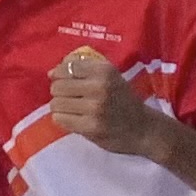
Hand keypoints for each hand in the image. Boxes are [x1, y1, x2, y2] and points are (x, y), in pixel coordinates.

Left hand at [47, 49, 165, 158]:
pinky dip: (63, 119)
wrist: (144, 129)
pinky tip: (74, 119)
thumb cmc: (123, 100)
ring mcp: (95, 108)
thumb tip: (51, 72)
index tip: (64, 80)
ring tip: (73, 109)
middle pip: (57, 86)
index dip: (60, 74)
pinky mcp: (91, 127)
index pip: (67, 67)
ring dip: (60, 107)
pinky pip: (60, 119)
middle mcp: (99, 87)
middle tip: (70, 97)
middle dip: (59, 92)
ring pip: (56, 103)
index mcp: (104, 71)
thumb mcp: (110, 77)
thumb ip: (84, 69)